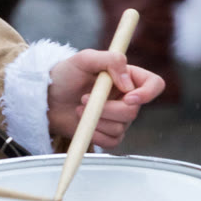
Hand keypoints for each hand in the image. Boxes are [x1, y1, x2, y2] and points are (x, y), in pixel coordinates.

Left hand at [46, 50, 165, 147]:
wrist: (46, 98)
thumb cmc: (64, 75)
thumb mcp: (83, 59)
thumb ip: (108, 60)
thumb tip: (127, 80)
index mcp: (127, 77)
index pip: (154, 84)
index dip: (148, 93)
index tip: (129, 97)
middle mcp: (127, 98)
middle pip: (133, 110)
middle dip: (107, 108)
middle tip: (83, 99)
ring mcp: (119, 117)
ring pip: (121, 127)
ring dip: (96, 120)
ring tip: (78, 109)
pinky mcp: (109, 134)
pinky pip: (112, 141)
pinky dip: (95, 134)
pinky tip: (82, 124)